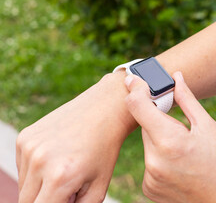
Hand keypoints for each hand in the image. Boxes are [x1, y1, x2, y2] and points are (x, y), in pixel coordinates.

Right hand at [16, 73, 135, 202]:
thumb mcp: (98, 187)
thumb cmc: (105, 150)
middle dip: (47, 199)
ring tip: (64, 170)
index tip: (66, 198)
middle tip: (68, 188)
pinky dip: (35, 170)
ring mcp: (29, 147)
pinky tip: (56, 156)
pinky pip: (23, 167)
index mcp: (60, 178)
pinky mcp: (24, 136)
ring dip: (39, 187)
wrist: (104, 110)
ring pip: (23, 186)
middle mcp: (40, 161)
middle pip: (27, 202)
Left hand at [125, 72, 215, 202]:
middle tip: (180, 129)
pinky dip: (159, 157)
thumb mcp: (207, 126)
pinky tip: (178, 164)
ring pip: (147, 143)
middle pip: (145, 125)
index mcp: (169, 140)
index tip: (135, 81)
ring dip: (159, 139)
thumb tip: (176, 77)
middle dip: (158, 121)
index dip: (136, 90)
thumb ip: (186, 99)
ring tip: (183, 151)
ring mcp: (150, 177)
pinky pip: (148, 161)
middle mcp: (153, 160)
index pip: (137, 106)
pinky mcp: (149, 188)